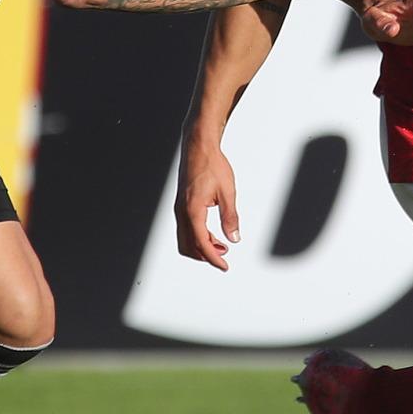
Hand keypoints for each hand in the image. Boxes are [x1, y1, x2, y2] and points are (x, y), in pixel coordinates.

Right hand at [175, 136, 239, 270]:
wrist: (198, 147)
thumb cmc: (212, 165)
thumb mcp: (227, 192)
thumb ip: (230, 217)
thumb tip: (234, 238)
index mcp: (193, 210)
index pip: (201, 243)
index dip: (213, 259)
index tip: (224, 266)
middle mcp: (181, 212)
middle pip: (188, 246)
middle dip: (205, 256)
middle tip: (224, 257)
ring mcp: (179, 209)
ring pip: (185, 239)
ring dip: (201, 247)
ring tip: (221, 246)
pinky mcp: (181, 205)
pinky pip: (185, 229)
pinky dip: (197, 237)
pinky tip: (212, 234)